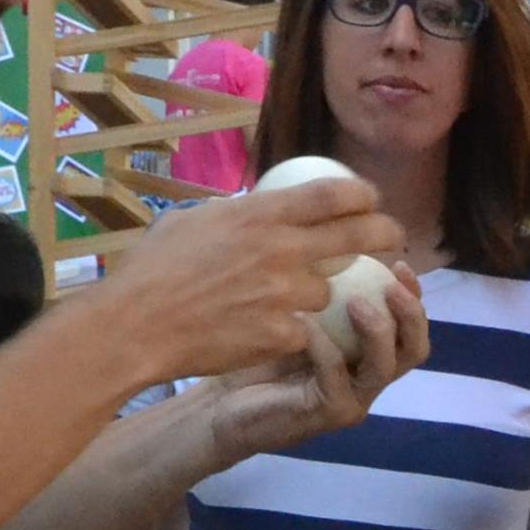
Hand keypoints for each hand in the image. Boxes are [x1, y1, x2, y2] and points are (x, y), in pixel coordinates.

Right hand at [104, 176, 400, 383]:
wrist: (134, 327)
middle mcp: (280, 250)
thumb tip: (249, 206)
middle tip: (395, 237)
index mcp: (258, 215)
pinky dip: (290, 332)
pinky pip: (302, 330)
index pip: (329, 195)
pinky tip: (263, 333)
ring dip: (314, 296)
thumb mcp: (188, 221)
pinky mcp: (282, 335)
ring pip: (326, 292)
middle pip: (354, 236)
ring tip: (284, 301)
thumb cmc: (150, 272)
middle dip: (385, 233)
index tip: (372, 198)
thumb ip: (231, 213)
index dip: (360, 194)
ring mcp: (285, 295)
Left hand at [199, 265, 428, 460]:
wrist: (219, 405)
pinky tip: (303, 324)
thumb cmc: (255, 353)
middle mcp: (368, 375)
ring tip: (356, 303)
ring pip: (384, 368)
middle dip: (411, 314)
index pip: (408, 323)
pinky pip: (336, 379)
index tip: (398, 263)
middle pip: (414, 349)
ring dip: (376, 332)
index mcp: (367, 350)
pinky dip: (324, 348)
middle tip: (393, 283)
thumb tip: (332, 229)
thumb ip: (317, 285)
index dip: (413, 294)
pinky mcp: (327, 414)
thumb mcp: (291, 310)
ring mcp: (352, 398)